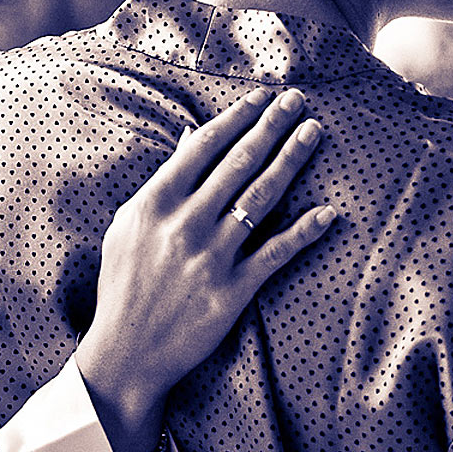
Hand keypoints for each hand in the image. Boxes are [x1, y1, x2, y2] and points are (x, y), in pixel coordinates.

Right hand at [74, 87, 333, 451]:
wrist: (125, 355)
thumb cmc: (125, 284)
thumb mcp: (129, 226)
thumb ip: (164, 182)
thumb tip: (193, 135)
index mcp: (154, 204)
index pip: (204, 148)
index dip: (237, 117)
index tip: (263, 96)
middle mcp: (183, 226)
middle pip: (238, 165)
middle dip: (272, 127)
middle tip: (298, 100)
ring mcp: (210, 259)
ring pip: (260, 199)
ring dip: (291, 161)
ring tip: (313, 132)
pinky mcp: (232, 292)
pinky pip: (276, 254)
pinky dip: (304, 232)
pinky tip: (328, 212)